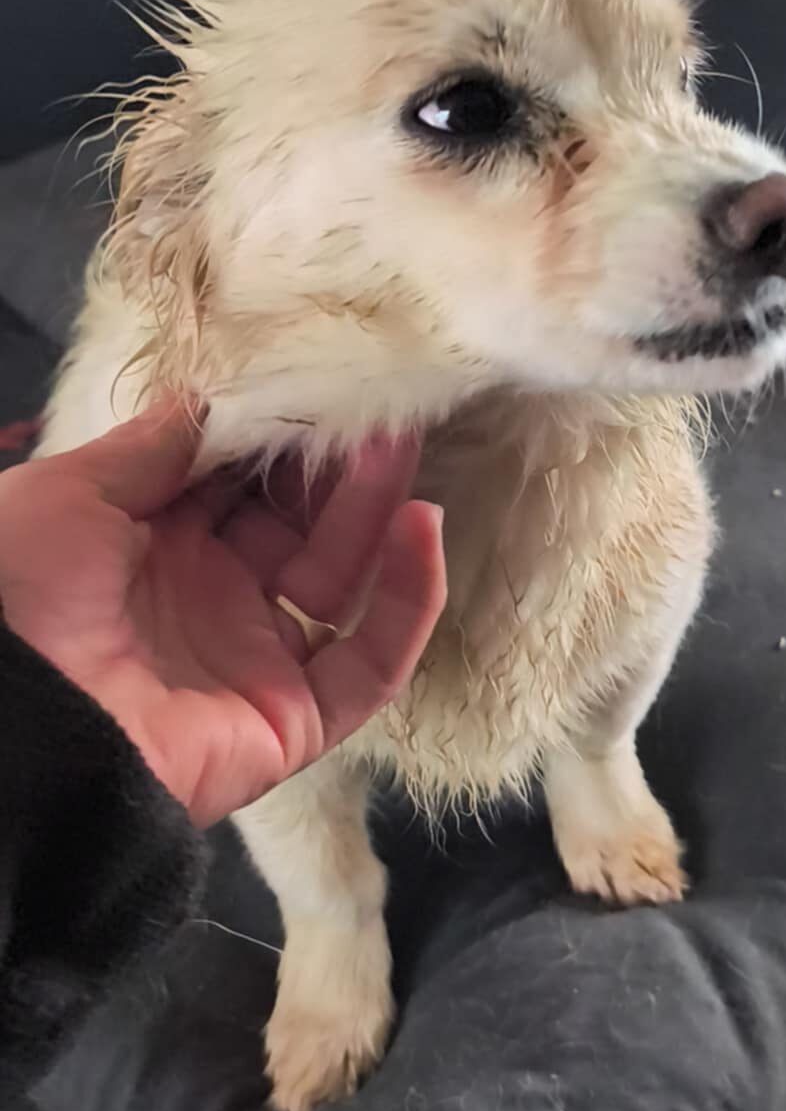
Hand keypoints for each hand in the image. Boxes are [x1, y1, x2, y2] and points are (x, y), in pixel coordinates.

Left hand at [0, 402, 445, 825]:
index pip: (240, 482)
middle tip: (382, 405)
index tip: (324, 382)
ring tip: (400, 447)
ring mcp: (254, 660)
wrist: (13, 727)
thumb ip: (153, 447)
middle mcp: (209, 599)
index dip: (282, 436)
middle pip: (298, 524)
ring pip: (340, 579)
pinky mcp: (294, 721)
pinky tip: (420, 530)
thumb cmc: (18, 595)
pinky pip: (370, 663)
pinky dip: (408, 601)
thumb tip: (220, 397)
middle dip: (338, 466)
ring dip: (377, 513)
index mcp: (150, 547)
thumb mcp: (69, 495)